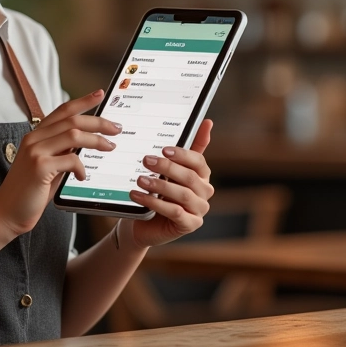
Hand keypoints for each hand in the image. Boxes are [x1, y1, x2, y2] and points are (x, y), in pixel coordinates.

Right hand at [0, 90, 121, 237]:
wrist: (6, 212)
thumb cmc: (29, 191)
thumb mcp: (47, 165)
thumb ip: (61, 151)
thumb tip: (84, 140)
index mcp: (35, 135)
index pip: (62, 111)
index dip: (83, 101)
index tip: (99, 94)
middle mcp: (34, 138)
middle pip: (72, 120)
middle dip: (99, 122)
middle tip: (116, 128)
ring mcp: (35, 151)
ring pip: (74, 135)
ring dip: (96, 140)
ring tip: (109, 147)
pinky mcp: (39, 166)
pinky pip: (71, 159)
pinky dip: (81, 168)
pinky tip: (81, 177)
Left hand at [122, 120, 214, 249]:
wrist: (144, 222)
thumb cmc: (158, 191)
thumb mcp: (169, 169)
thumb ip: (186, 148)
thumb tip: (207, 122)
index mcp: (202, 175)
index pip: (198, 161)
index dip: (182, 154)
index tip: (163, 149)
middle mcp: (204, 192)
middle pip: (190, 177)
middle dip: (167, 168)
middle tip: (146, 160)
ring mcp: (199, 210)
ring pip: (183, 195)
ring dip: (160, 185)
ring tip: (140, 180)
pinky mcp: (190, 224)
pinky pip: (175, 212)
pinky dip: (155, 203)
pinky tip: (138, 196)